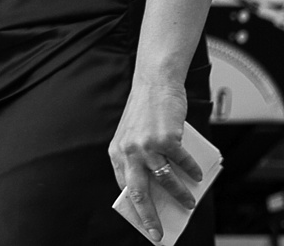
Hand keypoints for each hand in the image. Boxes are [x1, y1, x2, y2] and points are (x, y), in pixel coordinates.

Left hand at [110, 79, 201, 241]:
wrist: (154, 84)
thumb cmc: (145, 113)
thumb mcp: (133, 137)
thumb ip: (141, 160)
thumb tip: (161, 189)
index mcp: (117, 152)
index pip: (125, 188)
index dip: (135, 208)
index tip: (145, 224)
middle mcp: (129, 151)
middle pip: (139, 192)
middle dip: (149, 216)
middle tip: (158, 233)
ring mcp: (147, 145)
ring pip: (165, 181)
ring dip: (180, 195)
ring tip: (190, 203)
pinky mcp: (166, 139)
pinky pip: (182, 162)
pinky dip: (192, 171)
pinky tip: (198, 175)